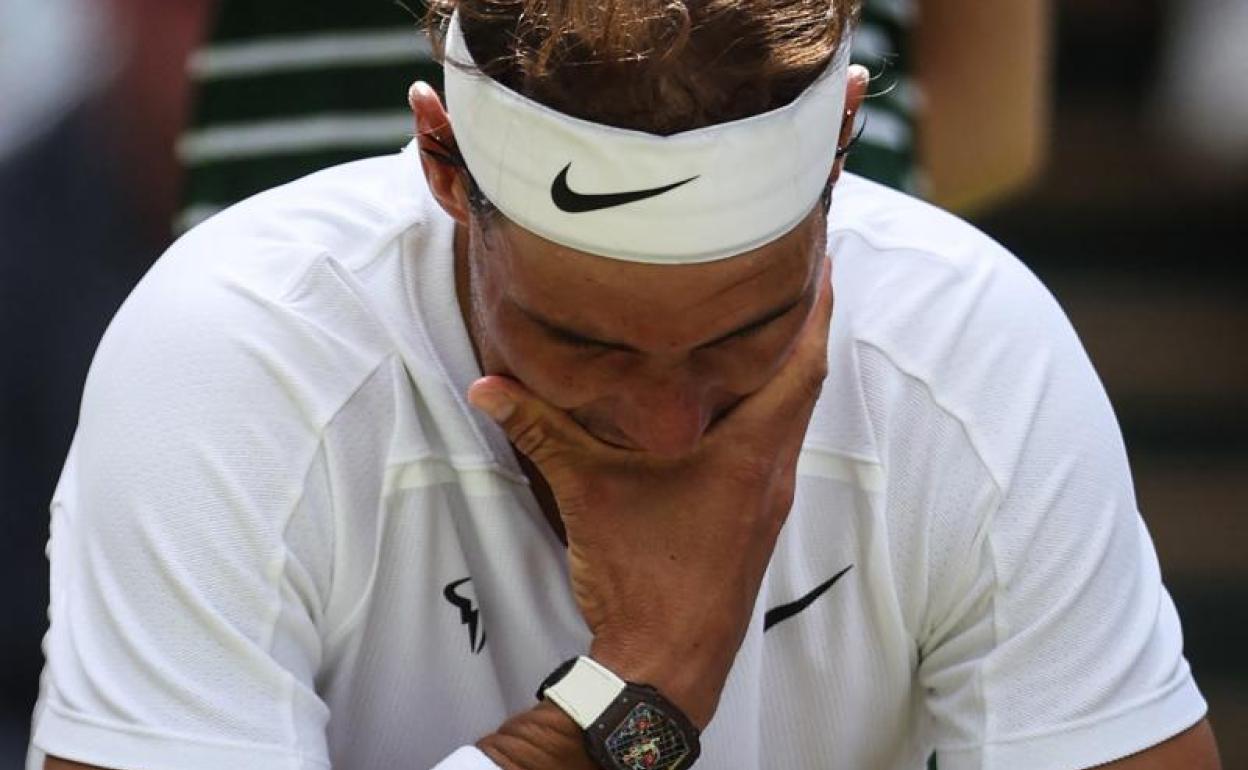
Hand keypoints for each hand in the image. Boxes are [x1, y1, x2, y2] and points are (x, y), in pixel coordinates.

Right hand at [468, 259, 832, 727]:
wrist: (669, 664)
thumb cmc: (643, 577)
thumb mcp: (587, 490)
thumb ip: (539, 430)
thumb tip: (486, 386)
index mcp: (749, 453)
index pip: (801, 366)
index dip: (816, 311)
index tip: (822, 262)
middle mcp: (771, 474)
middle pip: (802, 387)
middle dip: (802, 332)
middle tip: (788, 283)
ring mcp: (766, 504)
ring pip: (788, 423)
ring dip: (783, 378)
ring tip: (761, 335)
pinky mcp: (752, 526)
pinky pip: (771, 454)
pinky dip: (763, 419)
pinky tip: (729, 414)